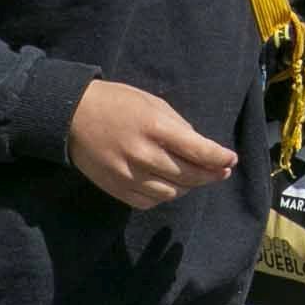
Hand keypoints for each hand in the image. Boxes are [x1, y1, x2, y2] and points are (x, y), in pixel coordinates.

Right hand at [66, 78, 236, 209]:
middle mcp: (144, 155)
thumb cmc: (118, 103)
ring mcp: (129, 175)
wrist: (73, 117)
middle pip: (189, 175)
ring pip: (172, 192)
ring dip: (188, 186)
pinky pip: (150, 201)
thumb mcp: (153, 103)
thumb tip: (200, 147)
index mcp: (156, 128)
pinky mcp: (117, 189)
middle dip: (210, 174)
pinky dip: (164, 195)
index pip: (198, 150)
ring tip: (194, 177)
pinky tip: (169, 185)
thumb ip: (178, 126)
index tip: (231, 160)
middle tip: (222, 171)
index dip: (219, 158)